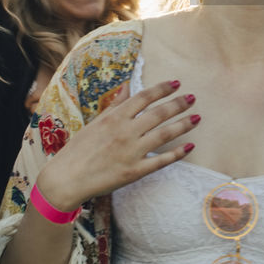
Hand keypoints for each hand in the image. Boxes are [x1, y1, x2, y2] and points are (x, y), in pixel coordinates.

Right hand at [35, 80, 200, 212]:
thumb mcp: (95, 122)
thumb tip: (127, 84)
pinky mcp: (135, 171)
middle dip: (178, 104)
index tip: (176, 83)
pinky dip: (178, 153)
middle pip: (158, 114)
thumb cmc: (78, 150)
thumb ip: (115, 105)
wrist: (66, 180)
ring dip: (183, 124)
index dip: (162, 89)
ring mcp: (131, 152)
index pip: (144, 98)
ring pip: (164, 134)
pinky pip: (161, 160)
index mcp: (114, 118)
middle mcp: (125, 132)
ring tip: (197, 117)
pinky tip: (190, 145)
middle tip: (193, 98)